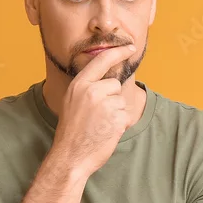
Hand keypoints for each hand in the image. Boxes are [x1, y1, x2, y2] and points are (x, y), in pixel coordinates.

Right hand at [50, 44, 136, 177]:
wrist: (71, 155)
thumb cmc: (72, 130)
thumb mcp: (72, 101)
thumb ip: (88, 87)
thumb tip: (107, 78)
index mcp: (79, 85)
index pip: (102, 60)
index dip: (118, 52)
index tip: (130, 47)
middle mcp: (92, 91)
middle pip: (114, 83)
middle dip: (110, 97)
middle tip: (96, 115)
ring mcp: (105, 104)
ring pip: (120, 100)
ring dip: (115, 112)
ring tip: (99, 124)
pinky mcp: (117, 118)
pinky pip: (125, 115)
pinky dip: (119, 124)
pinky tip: (105, 131)